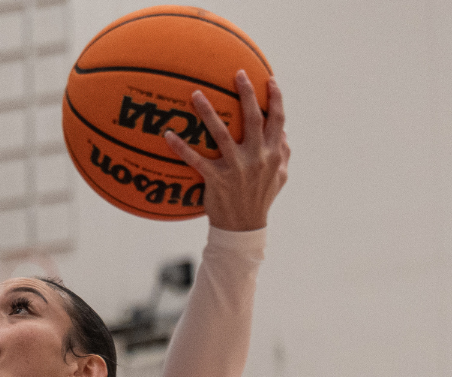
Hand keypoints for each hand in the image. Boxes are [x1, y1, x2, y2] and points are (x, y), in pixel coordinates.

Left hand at [165, 70, 287, 231]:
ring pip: (220, 134)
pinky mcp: (216, 180)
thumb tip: (284, 130)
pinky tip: (168, 134)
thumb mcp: (280, 176)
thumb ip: (283, 152)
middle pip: (252, 119)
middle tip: (236, 73)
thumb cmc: (261, 198)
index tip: (270, 80)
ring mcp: (236, 168)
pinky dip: (181, 147)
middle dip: (246, 94)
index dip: (275, 99)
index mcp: (273, 154)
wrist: (244, 228)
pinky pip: (195, 160)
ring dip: (207, 113)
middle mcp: (256, 158)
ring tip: (195, 94)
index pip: (278, 120)